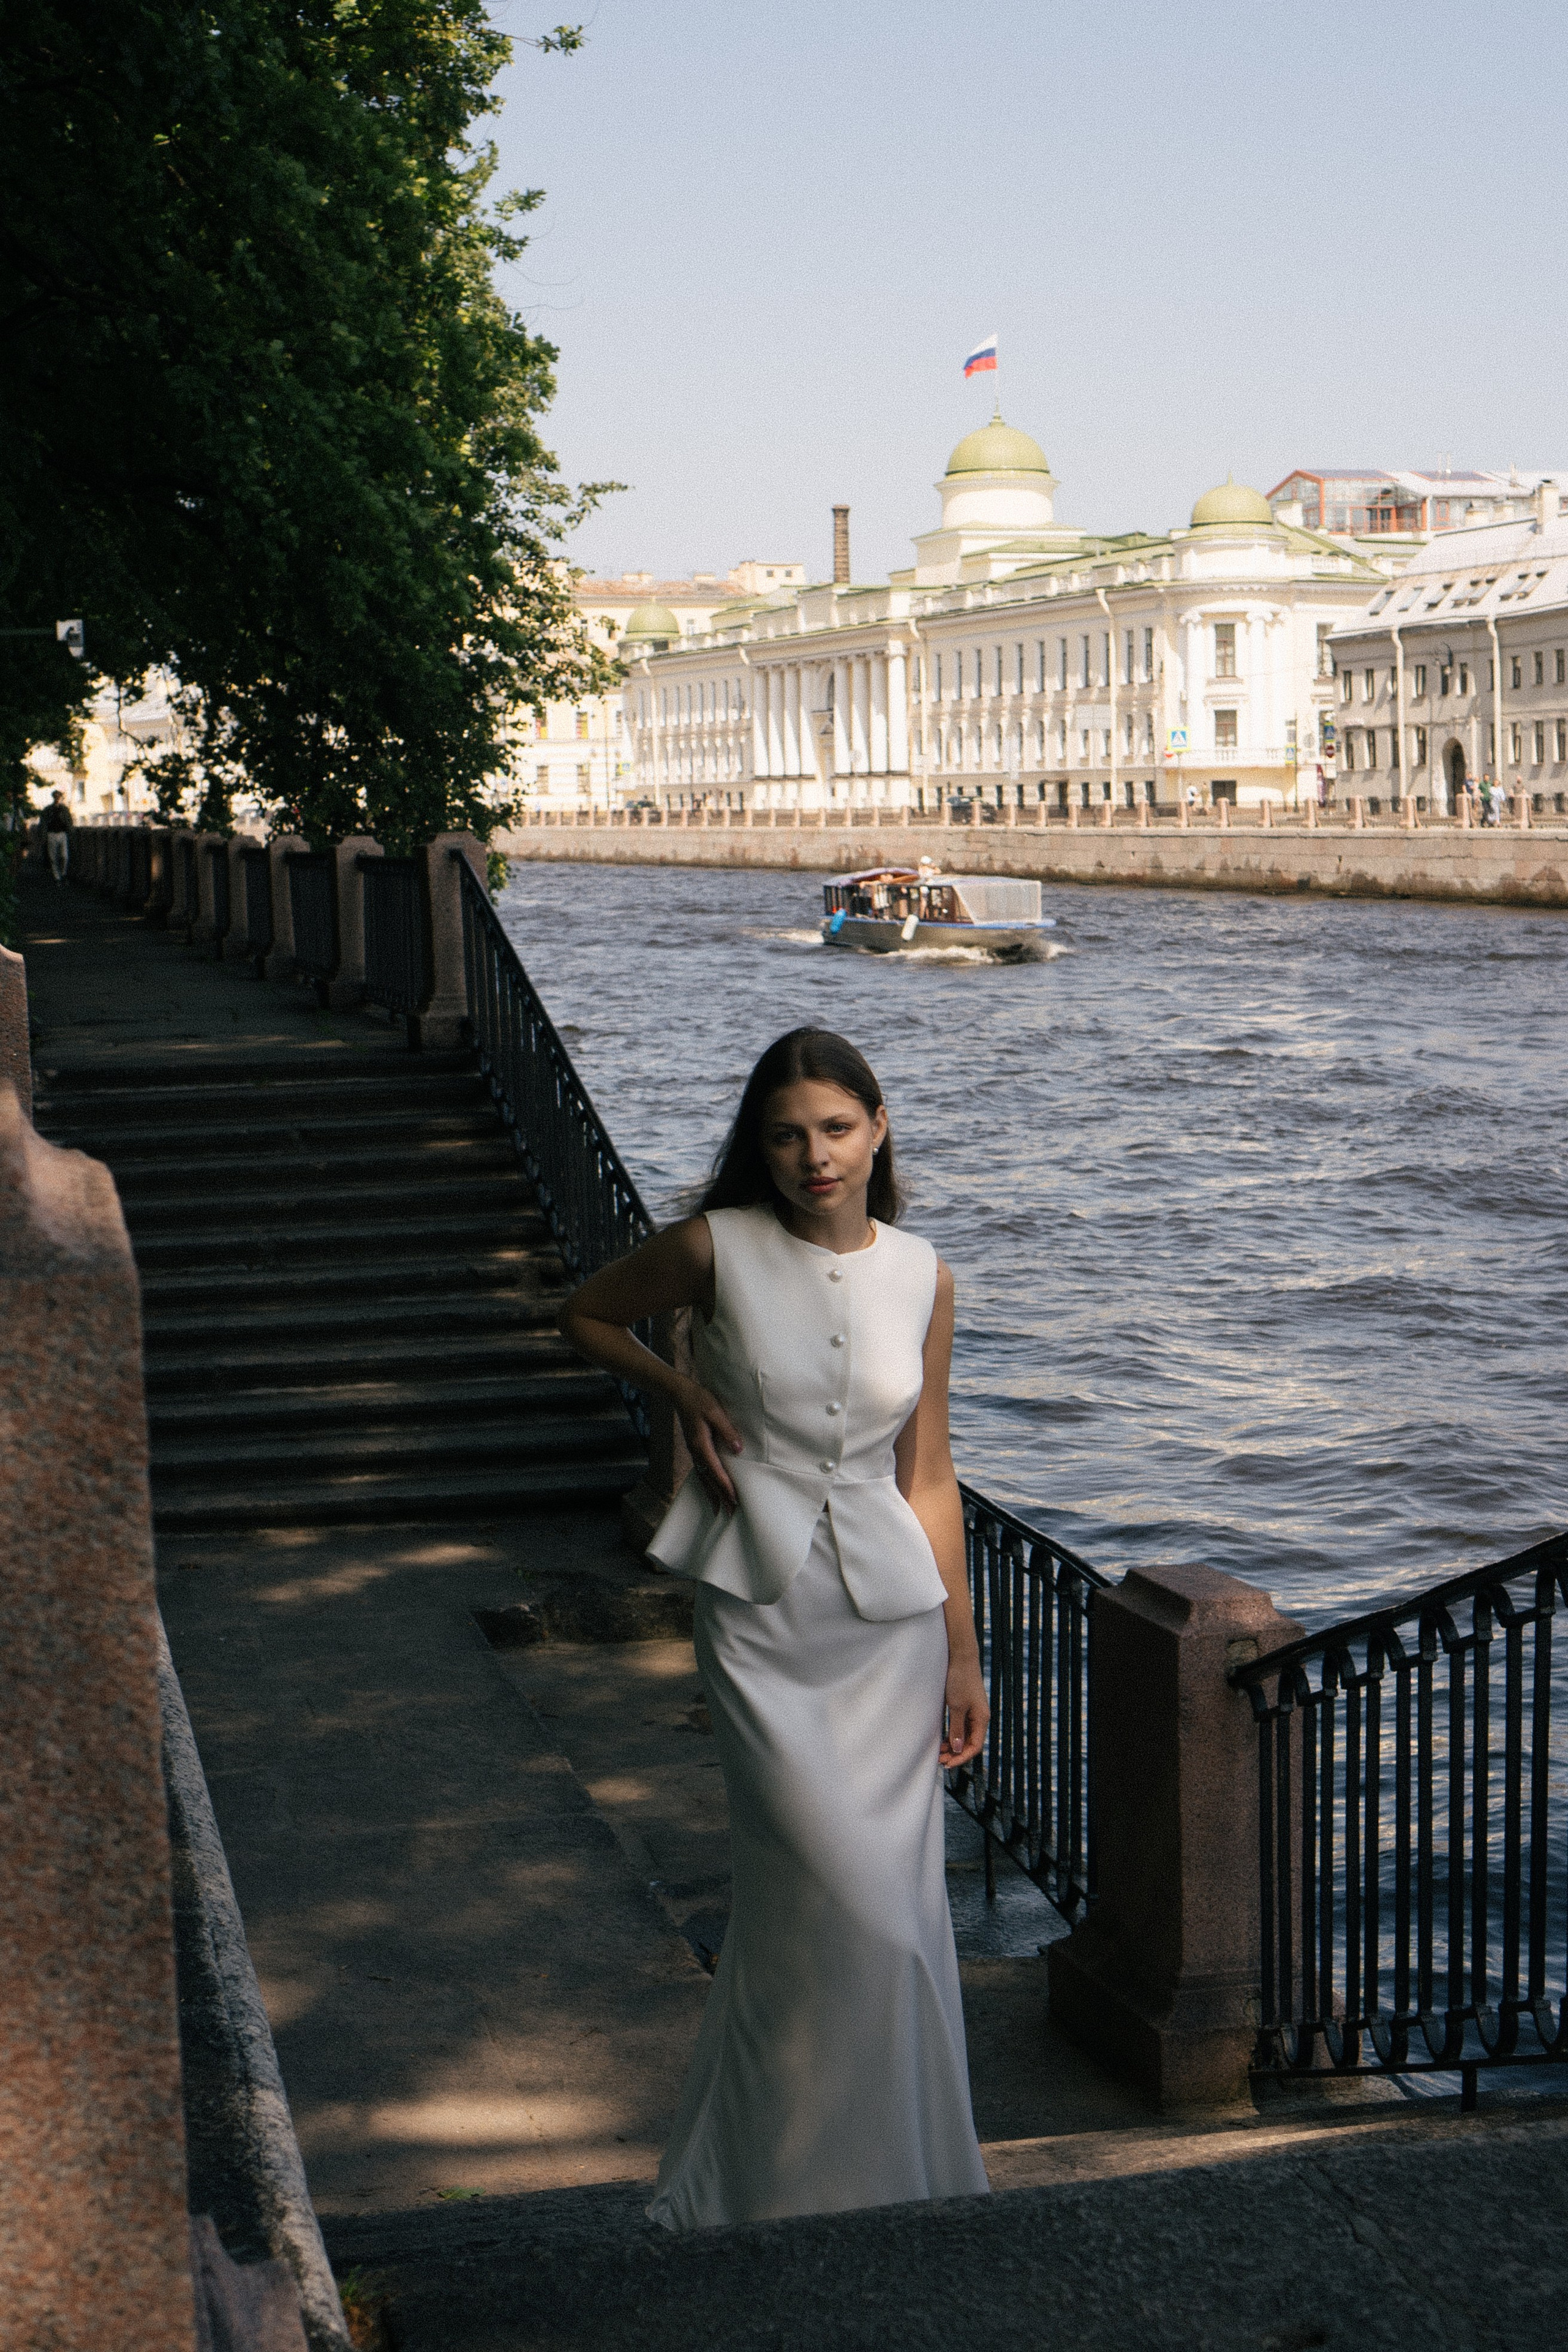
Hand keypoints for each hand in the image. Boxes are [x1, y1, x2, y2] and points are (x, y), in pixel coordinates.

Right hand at [676, 1378, 743, 1507]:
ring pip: (703, 1478)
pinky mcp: (694, 1449)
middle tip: (730, 1514)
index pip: (716, 1471)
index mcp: (701, 1445)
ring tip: (718, 1510)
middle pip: (709, 1480)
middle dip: (719, 1497)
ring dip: (711, 1495)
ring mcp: (693, 1452)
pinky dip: (705, 1484)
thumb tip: (739, 1450)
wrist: (679, 1393)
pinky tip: (709, 1490)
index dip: (726, 1487)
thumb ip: (727, 1430)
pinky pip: (700, 1471)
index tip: (735, 1500)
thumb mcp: (715, 1412)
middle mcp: (696, 1452)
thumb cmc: (699, 1400)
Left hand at [939, 1651, 988, 1769]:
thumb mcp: (956, 1707)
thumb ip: (957, 1729)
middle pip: (970, 1743)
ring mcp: (974, 1712)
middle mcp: (980, 1717)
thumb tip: (957, 1749)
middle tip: (940, 1760)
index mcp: (982, 1719)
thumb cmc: (959, 1680)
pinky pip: (962, 1727)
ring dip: (954, 1745)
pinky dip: (953, 1735)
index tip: (947, 1764)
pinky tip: (943, 1739)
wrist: (961, 1657)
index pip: (975, 1746)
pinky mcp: (966, 1706)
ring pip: (965, 1736)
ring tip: (939, 1752)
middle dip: (956, 1754)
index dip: (962, 1757)